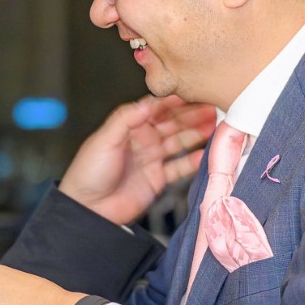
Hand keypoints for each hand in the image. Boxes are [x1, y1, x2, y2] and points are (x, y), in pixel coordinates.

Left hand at [59, 95, 215, 225]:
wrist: (89, 209)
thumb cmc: (89, 172)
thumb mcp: (105, 139)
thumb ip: (126, 118)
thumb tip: (149, 101)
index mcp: (129, 128)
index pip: (156, 109)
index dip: (174, 102)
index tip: (192, 94)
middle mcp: (143, 141)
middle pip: (172, 124)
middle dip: (192, 115)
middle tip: (212, 109)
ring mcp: (152, 159)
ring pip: (179, 142)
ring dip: (196, 134)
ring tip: (215, 126)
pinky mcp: (158, 179)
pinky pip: (180, 168)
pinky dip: (193, 161)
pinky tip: (206, 154)